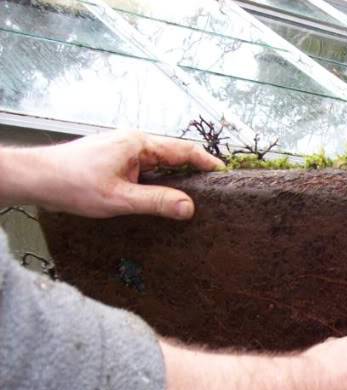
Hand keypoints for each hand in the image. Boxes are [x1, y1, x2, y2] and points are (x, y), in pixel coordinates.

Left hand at [1, 129, 222, 218]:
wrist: (37, 179)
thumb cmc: (72, 183)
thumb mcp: (119, 198)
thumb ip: (156, 202)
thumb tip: (189, 207)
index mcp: (139, 144)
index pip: (184, 150)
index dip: (208, 162)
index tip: (226, 175)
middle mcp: (134, 143)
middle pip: (175, 156)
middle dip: (197, 172)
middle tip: (216, 192)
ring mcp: (125, 152)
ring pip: (161, 165)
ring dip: (177, 180)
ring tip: (197, 198)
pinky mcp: (117, 162)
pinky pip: (148, 170)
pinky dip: (161, 182)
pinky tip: (165, 198)